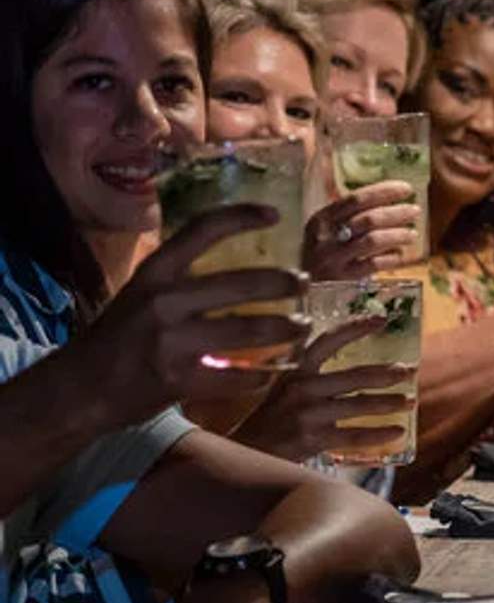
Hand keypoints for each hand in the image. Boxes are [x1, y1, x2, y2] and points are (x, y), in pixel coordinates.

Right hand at [77, 206, 309, 423]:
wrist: (79, 388)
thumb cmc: (119, 336)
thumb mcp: (141, 293)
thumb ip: (183, 278)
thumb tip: (240, 260)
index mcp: (154, 273)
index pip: (203, 229)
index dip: (242, 216)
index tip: (275, 214)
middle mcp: (163, 301)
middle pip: (243, 283)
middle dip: (285, 283)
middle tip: (305, 284)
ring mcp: (171, 342)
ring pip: (250, 330)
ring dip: (286, 329)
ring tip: (302, 327)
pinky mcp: (178, 380)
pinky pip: (237, 375)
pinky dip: (262, 374)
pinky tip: (273, 371)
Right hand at [229, 313, 415, 462]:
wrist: (245, 452)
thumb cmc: (272, 418)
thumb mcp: (285, 386)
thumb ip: (313, 374)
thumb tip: (360, 370)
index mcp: (296, 369)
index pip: (328, 340)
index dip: (356, 327)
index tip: (382, 318)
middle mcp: (301, 387)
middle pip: (354, 375)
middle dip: (387, 373)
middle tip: (410, 370)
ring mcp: (306, 413)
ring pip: (358, 404)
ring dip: (389, 402)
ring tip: (409, 400)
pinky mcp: (311, 438)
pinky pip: (354, 434)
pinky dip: (379, 433)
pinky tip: (397, 431)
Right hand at [304, 181, 421, 279]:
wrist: (301, 290)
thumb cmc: (321, 254)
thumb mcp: (326, 231)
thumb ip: (350, 216)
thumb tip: (389, 197)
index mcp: (321, 219)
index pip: (356, 199)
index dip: (384, 191)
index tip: (406, 188)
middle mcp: (325, 237)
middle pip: (368, 219)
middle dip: (396, 213)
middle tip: (415, 211)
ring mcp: (334, 259)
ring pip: (373, 240)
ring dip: (398, 235)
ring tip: (412, 234)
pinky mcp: (342, 279)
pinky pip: (374, 264)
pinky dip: (390, 258)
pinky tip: (399, 255)